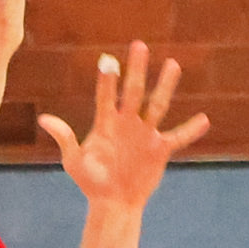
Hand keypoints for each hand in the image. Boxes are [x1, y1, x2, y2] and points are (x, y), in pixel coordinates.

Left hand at [39, 41, 208, 217]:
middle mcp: (127, 122)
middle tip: (139, 45)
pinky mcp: (160, 149)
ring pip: (158, 105)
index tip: (108, 60)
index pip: (106, 96)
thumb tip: (44, 120)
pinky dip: (191, 130)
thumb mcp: (74, 161)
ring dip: (164, 85)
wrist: (112, 202)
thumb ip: (64, 137)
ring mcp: (145, 133)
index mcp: (106, 122)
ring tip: (172, 64)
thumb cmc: (91, 181)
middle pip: (133, 91)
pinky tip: (204, 119)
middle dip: (136, 69)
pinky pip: (178, 138)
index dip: (107, 80)